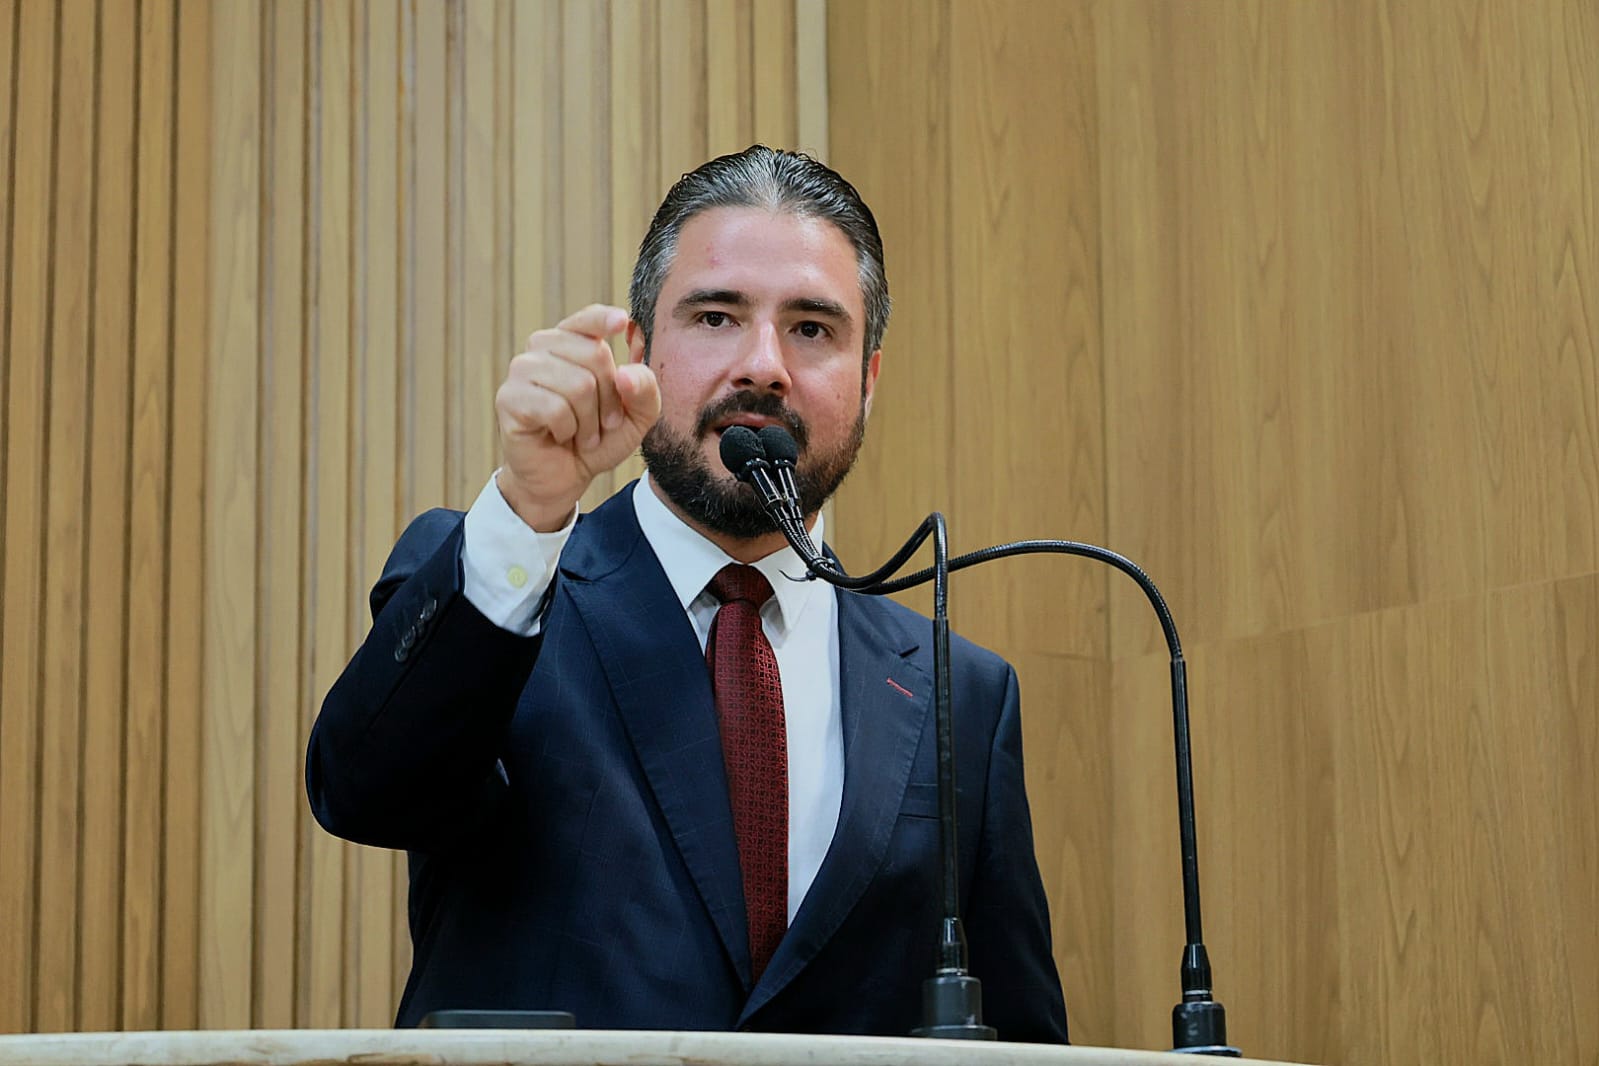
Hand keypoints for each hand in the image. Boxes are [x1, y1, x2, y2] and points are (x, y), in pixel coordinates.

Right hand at [494, 304, 660, 530]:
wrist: (565, 477)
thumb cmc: (598, 439)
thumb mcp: (635, 417)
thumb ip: (645, 390)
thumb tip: (626, 373)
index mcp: (573, 342)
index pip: (588, 318)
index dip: (604, 319)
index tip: (621, 322)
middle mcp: (543, 348)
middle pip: (595, 355)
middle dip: (610, 398)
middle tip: (603, 422)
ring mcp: (522, 370)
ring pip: (578, 384)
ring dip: (589, 420)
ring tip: (582, 433)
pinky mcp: (509, 398)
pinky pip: (555, 408)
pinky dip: (567, 429)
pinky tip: (560, 435)